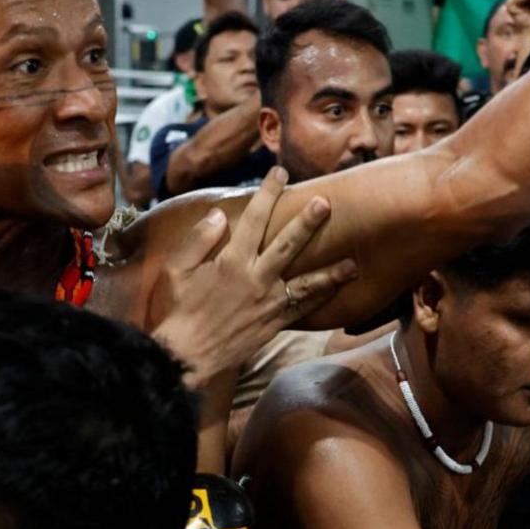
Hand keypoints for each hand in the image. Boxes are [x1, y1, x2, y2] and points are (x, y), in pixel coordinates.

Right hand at [151, 168, 358, 390]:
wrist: (187, 356)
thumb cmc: (178, 310)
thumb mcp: (177, 269)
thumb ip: (198, 238)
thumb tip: (220, 214)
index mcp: (231, 261)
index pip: (255, 218)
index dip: (268, 193)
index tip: (279, 173)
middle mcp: (255, 279)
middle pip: (288, 244)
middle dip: (308, 222)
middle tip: (326, 203)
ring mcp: (268, 304)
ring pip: (306, 282)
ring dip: (330, 271)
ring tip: (352, 263)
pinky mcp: (273, 324)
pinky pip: (301, 310)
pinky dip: (319, 301)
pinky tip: (334, 293)